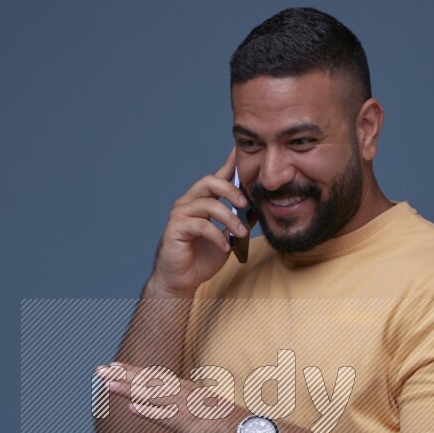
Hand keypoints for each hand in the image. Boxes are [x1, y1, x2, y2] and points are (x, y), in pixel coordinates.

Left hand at [95, 360, 252, 432]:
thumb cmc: (231, 429)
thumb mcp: (205, 417)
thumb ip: (189, 416)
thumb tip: (180, 420)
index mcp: (189, 392)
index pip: (157, 378)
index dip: (135, 372)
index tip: (116, 366)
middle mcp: (186, 395)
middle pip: (150, 382)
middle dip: (124, 374)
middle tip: (100, 369)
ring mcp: (187, 409)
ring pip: (152, 395)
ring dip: (129, 388)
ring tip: (107, 383)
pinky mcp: (190, 425)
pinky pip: (165, 417)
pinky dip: (148, 411)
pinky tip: (131, 407)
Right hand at [148, 148, 256, 298]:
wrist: (181, 281)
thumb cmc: (201, 259)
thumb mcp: (227, 238)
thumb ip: (238, 222)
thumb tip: (257, 210)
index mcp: (201, 201)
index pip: (216, 178)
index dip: (229, 164)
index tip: (241, 151)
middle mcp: (188, 203)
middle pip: (209, 182)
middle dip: (231, 190)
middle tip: (246, 204)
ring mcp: (180, 214)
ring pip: (208, 204)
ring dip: (229, 218)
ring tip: (241, 233)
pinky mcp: (175, 229)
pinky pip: (201, 226)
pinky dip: (217, 236)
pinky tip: (225, 247)